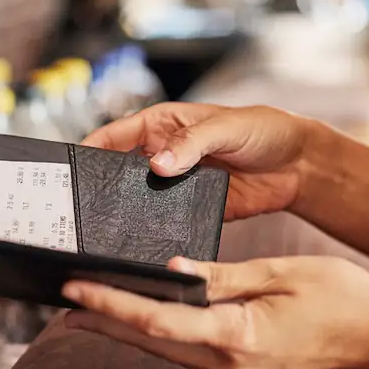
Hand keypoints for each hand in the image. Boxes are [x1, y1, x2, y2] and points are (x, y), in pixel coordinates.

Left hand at [62, 256, 368, 368]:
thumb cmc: (344, 299)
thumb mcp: (281, 272)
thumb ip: (221, 275)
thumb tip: (172, 270)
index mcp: (239, 337)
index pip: (159, 322)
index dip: (112, 305)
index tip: (76, 291)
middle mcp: (231, 365)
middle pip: (152, 343)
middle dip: (106, 321)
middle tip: (64, 302)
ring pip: (168, 350)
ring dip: (128, 330)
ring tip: (91, 308)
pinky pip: (190, 351)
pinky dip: (161, 334)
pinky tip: (144, 318)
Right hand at [82, 103, 318, 219]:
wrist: (298, 165)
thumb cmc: (262, 129)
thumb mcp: (225, 127)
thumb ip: (191, 144)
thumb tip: (157, 165)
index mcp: (161, 126)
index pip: (113, 136)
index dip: (89, 150)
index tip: (70, 169)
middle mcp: (162, 156)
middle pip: (119, 173)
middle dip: (100, 187)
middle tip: (80, 207)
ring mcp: (176, 185)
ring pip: (139, 201)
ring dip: (125, 213)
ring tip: (104, 231)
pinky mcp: (193, 211)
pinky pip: (165, 222)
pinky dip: (154, 231)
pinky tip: (143, 243)